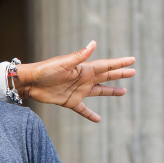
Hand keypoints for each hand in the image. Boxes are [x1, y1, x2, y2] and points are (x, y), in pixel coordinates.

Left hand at [15, 41, 135, 122]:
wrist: (30, 82)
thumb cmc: (45, 70)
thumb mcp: (64, 63)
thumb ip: (80, 56)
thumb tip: (94, 43)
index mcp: (83, 69)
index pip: (106, 65)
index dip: (119, 63)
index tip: (132, 60)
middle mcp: (83, 79)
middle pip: (106, 77)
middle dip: (119, 74)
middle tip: (133, 72)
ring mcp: (77, 90)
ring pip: (99, 91)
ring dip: (111, 91)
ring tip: (124, 92)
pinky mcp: (70, 101)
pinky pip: (83, 109)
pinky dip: (90, 114)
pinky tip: (98, 119)